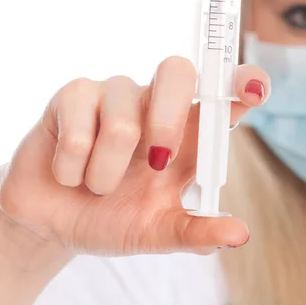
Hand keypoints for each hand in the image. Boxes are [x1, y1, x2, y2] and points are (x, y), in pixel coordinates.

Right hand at [0, 57, 269, 256]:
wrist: (52, 222)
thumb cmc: (111, 218)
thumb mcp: (155, 232)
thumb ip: (194, 233)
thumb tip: (239, 234)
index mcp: (185, 132)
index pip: (222, 92)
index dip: (242, 82)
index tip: (254, 91)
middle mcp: (153, 103)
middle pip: (177, 70)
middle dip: (168, 121)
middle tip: (155, 165)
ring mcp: (112, 94)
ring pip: (122, 119)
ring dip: (106, 172)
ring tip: (97, 185)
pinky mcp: (73, 95)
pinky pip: (78, 127)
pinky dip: (73, 167)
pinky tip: (68, 171)